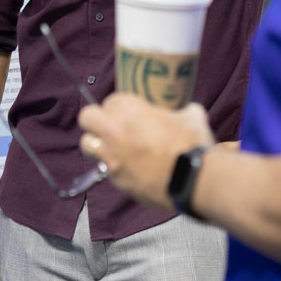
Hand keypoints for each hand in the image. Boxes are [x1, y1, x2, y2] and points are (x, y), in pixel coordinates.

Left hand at [77, 96, 214, 208]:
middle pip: (87, 117)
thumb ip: (181, 111)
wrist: (193, 180)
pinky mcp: (115, 178)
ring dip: (97, 143)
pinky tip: (131, 168)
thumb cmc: (192, 144)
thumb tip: (186, 111)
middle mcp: (113, 130)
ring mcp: (111, 156)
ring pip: (87, 143)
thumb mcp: (191, 117)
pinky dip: (114, 167)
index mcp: (129, 109)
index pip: (111, 100)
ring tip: (114, 147)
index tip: (131, 113)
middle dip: (97, 119)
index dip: (121, 106)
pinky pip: (104, 168)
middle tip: (112, 126)